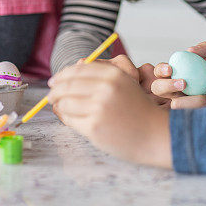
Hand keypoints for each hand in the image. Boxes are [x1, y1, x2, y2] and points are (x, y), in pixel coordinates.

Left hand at [48, 62, 172, 168]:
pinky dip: (65, 118)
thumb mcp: (124, 84)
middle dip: (55, 91)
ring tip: (59, 107)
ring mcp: (99, 108)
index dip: (62, 75)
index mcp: (113, 74)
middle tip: (50, 96)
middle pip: (67, 85)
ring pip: (65, 103)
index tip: (54, 81)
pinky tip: (68, 118)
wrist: (154, 134)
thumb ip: (100, 75)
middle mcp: (106, 88)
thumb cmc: (138, 110)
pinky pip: (69, 119)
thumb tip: (68, 72)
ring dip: (58, 105)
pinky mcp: (94, 127)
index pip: (77, 70)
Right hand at [152, 42, 205, 109]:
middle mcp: (173, 90)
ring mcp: (179, 105)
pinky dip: (201, 107)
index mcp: (176, 74)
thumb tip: (190, 50)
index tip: (170, 69)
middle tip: (184, 83)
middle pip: (157, 88)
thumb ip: (205, 50)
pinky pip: (188, 115)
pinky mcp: (187, 117)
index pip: (160, 71)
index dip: (161, 70)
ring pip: (174, 104)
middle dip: (167, 86)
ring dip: (193, 100)